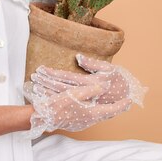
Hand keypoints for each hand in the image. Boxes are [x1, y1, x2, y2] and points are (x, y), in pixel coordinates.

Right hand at [21, 81, 131, 138]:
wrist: (42, 118)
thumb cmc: (56, 106)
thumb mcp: (74, 94)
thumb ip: (90, 90)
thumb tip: (102, 86)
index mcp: (91, 112)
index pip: (112, 110)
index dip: (122, 105)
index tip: (130, 101)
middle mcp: (89, 120)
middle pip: (107, 114)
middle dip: (115, 108)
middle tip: (124, 104)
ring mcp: (82, 124)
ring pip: (98, 116)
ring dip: (105, 111)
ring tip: (112, 105)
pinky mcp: (75, 124)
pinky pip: (90, 118)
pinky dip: (95, 112)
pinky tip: (92, 108)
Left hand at [31, 54, 147, 105]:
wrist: (129, 95)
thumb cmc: (119, 80)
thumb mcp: (108, 69)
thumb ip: (92, 63)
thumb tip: (78, 57)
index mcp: (88, 83)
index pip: (66, 78)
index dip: (52, 74)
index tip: (40, 70)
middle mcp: (84, 93)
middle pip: (60, 87)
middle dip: (45, 82)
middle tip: (33, 77)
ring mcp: (84, 100)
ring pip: (62, 96)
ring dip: (47, 90)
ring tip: (34, 85)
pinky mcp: (85, 104)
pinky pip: (67, 102)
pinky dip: (55, 98)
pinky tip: (45, 96)